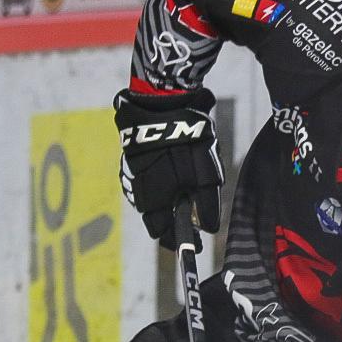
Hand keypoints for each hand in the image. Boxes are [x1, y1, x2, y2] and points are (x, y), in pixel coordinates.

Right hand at [115, 87, 223, 244]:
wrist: (164, 98)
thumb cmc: (189, 136)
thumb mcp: (206, 170)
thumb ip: (206, 202)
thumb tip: (208, 229)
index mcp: (153, 196)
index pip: (160, 231)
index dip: (176, 239)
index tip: (192, 243)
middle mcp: (137, 188)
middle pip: (153, 217)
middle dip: (170, 222)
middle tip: (190, 223)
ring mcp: (132, 172)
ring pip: (148, 200)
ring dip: (164, 204)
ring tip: (182, 199)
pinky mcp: (132, 158)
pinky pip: (144, 182)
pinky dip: (157, 186)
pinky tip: (170, 178)